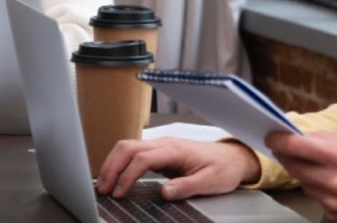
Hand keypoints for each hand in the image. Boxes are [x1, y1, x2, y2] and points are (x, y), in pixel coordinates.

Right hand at [96, 137, 261, 200]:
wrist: (233, 158)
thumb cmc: (223, 168)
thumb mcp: (210, 182)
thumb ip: (186, 187)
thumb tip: (164, 192)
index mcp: (174, 150)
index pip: (142, 159)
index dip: (127, 176)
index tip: (120, 193)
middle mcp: (164, 143)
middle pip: (127, 148)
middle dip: (111, 167)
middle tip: (103, 188)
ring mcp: (160, 145)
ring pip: (126, 147)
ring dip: (112, 163)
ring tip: (104, 183)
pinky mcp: (158, 151)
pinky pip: (132, 152)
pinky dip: (119, 162)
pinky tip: (115, 175)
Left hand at [265, 132, 336, 222]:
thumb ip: (324, 140)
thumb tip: (298, 138)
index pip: (293, 146)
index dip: (277, 140)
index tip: (271, 137)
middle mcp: (332, 180)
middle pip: (292, 166)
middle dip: (287, 156)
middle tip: (287, 149)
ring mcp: (333, 201)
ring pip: (304, 184)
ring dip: (307, 175)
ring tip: (325, 169)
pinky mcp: (336, 216)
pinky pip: (317, 200)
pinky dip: (321, 192)